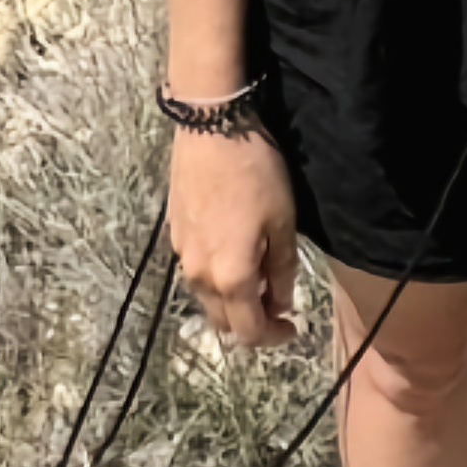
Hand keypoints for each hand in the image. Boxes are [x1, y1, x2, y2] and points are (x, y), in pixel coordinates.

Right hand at [169, 123, 301, 347]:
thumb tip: (282, 303)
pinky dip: (218, 278)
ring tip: (260, 277)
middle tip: (278, 304)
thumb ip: (283, 270)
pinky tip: (236, 253)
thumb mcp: (283, 222)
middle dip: (251, 322)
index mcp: (230, 277)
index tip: (292, 327)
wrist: (211, 129)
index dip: (273, 337)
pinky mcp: (174, 234)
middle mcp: (199, 275)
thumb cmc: (256, 173)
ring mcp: (182, 254)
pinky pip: (196, 272)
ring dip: (233, 300)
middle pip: (223, 321)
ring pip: (207, 297)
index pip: (248, 330)